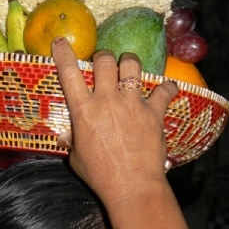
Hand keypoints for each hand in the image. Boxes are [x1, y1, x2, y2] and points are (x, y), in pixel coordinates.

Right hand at [52, 37, 177, 207]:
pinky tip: (167, 88)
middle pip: (105, 60)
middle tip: (104, 63)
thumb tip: (67, 135)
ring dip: (129, 62)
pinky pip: (164, 90)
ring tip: (130, 66)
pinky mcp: (154, 112)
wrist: (132, 186)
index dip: (63, 53)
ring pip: (132, 65)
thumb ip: (72, 140)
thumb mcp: (76, 158)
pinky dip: (166, 87)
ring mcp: (132, 104)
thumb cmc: (100, 175)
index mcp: (84, 111)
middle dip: (103, 57)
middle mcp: (107, 101)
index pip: (69, 73)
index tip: (61, 42)